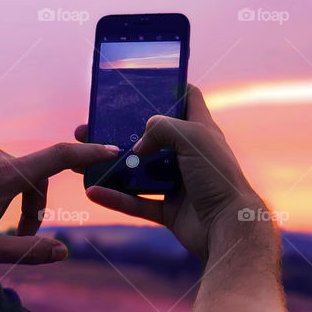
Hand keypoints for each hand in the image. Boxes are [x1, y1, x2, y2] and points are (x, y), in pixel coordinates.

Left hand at [0, 142, 119, 264]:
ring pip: (4, 173)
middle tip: (16, 237)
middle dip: (32, 205)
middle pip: (31, 175)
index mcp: (3, 174)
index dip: (87, 153)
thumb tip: (63, 252)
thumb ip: (28, 251)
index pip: (57, 157)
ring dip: (6, 199)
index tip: (108, 150)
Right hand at [74, 85, 263, 260]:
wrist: (228, 228)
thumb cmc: (217, 177)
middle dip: (121, 131)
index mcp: (201, 131)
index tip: (140, 83)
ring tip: (83, 158)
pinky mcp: (169, 210)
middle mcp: (189, 155)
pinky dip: (115, 198)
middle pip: (151, 137)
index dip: (168, 87)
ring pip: (138, 172)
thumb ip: (161, 128)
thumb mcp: (192, 137)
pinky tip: (92, 191)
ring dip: (111, 166)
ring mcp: (178, 184)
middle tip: (93, 126)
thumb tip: (137, 146)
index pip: (187, 99)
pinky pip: (136, 203)